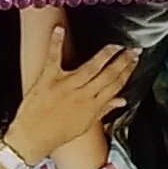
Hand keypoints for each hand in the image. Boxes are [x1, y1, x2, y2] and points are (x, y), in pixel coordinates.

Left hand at [2, 20, 136, 166]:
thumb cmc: (57, 134)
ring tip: (115, 44)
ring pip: (90, 67)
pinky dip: (56, 43)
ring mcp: (65, 86)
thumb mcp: (84, 125)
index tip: (135, 59)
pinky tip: (60, 29)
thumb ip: (104, 110)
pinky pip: (53, 58)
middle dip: (123, 60)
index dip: (128, 71)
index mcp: (92, 107)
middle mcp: (82, 95)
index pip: (116, 85)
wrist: (31, 139)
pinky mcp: (47, 80)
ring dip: (105, 54)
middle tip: (133, 48)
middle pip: (108, 75)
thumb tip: (122, 101)